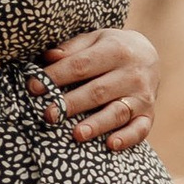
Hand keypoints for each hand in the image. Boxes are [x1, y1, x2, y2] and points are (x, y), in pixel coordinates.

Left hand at [29, 24, 158, 152]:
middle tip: (49, 115)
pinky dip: (127, 138)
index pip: (81, 65)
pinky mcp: (149, 114)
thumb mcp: (95, 39)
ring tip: (76, 134)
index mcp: (116, 49)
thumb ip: (73, 49)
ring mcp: (142, 95)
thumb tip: (49, 57)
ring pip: (117, 112)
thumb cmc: (112, 48)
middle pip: (98, 91)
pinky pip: (141, 129)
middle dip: (71, 104)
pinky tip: (110, 145)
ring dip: (97, 124)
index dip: (57, 76)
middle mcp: (132, 73)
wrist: (149, 54)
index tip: (34, 87)